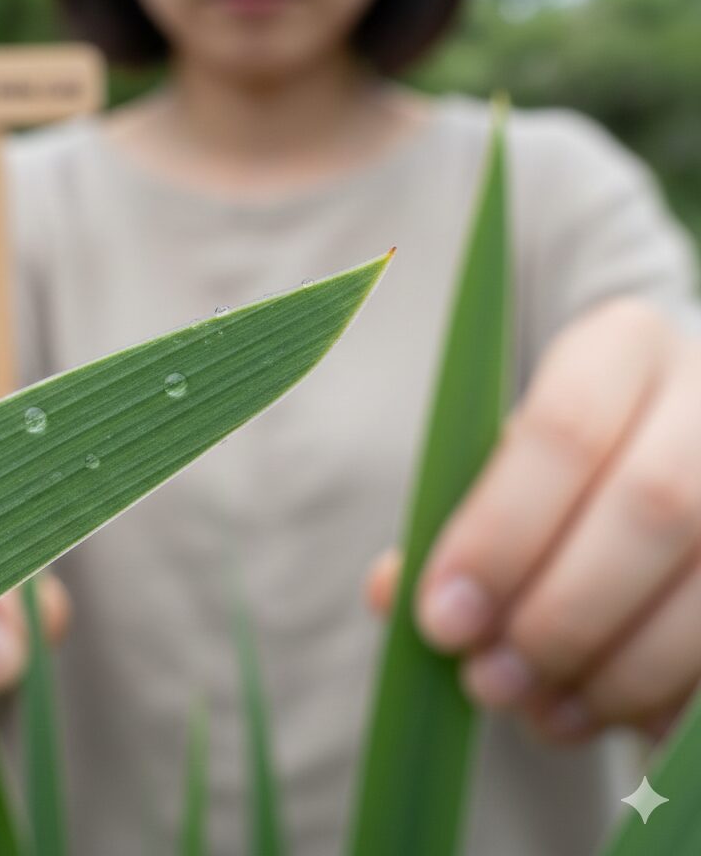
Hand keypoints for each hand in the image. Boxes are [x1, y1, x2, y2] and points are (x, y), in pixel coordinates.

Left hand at [364, 297, 700, 747]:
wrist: (674, 443)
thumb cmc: (563, 461)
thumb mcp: (505, 462)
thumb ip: (454, 519)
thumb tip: (392, 596)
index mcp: (624, 346)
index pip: (564, 429)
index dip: (500, 531)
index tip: (441, 615)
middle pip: (651, 506)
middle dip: (559, 612)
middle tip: (484, 680)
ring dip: (613, 671)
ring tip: (530, 709)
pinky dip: (661, 697)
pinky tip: (597, 717)